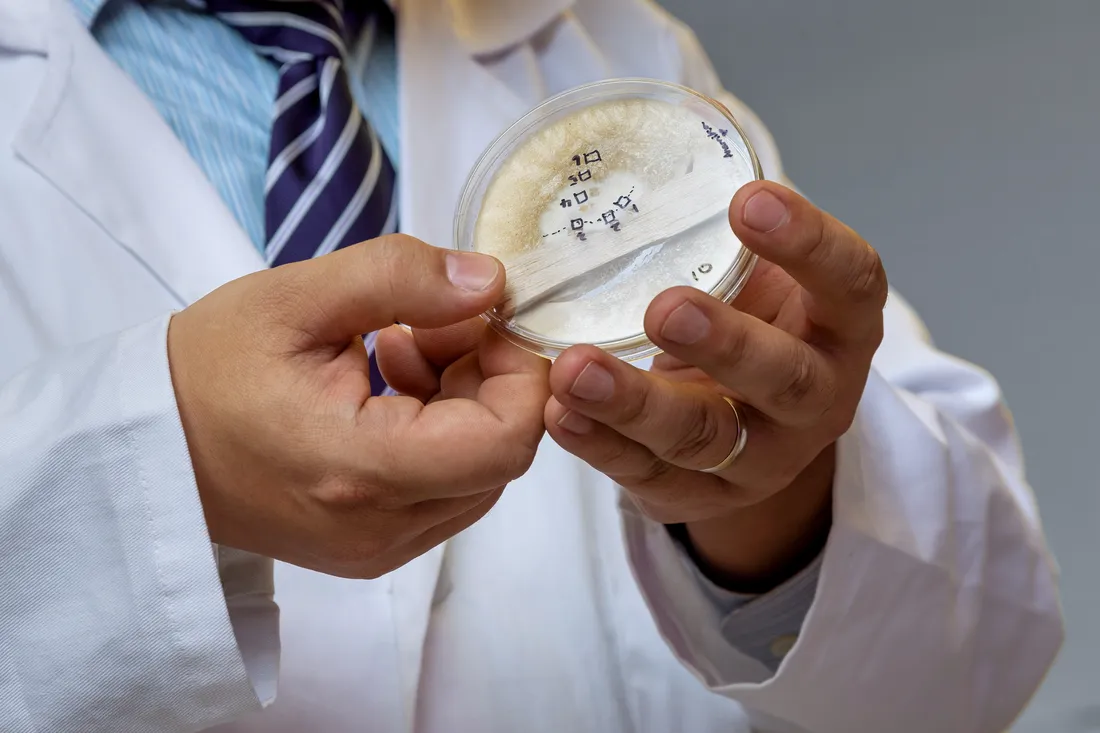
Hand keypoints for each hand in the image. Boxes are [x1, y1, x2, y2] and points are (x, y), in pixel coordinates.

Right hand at [168, 235, 549, 578]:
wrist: (149, 446)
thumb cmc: (208, 370)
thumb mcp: (297, 297)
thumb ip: (401, 278)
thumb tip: (492, 282)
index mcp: (363, 468)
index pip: (506, 440)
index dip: (518, 372)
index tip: (482, 318)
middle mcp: (381, 528)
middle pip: (499, 455)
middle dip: (485, 378)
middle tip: (423, 326)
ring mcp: (378, 548)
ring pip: (478, 472)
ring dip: (461, 403)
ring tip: (393, 351)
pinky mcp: (372, 548)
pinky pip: (444, 490)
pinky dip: (438, 433)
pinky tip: (384, 388)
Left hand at [544, 181, 886, 589]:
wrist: (759, 433)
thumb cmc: (754, 325)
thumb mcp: (761, 275)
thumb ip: (728, 222)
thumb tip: (689, 114)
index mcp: (841, 326)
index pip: (851, 283)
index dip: (809, 244)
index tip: (750, 199)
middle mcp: (814, 396)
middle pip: (783, 378)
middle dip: (726, 344)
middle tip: (664, 307)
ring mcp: (762, 456)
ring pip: (709, 438)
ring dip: (640, 404)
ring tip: (577, 369)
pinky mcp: (701, 496)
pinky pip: (650, 477)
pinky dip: (600, 446)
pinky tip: (559, 413)